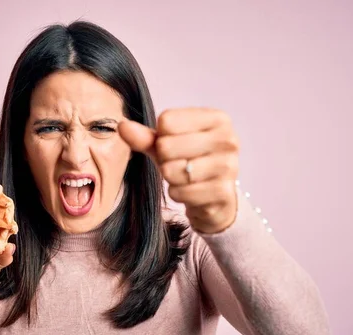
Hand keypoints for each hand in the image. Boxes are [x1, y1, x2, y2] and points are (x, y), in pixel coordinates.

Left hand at [119, 108, 239, 233]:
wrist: (215, 197)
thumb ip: (144, 136)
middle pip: (167, 146)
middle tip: (177, 163)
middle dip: (164, 159)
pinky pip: (181, 192)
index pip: (167, 121)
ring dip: (170, 178)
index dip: (161, 136)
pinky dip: (177, 194)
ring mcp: (229, 167)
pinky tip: (188, 192)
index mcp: (218, 119)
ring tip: (183, 177)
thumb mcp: (167, 145)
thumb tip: (122, 126)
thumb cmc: (189, 162)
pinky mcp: (224, 193)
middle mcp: (228, 140)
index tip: (174, 143)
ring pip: (173, 171)